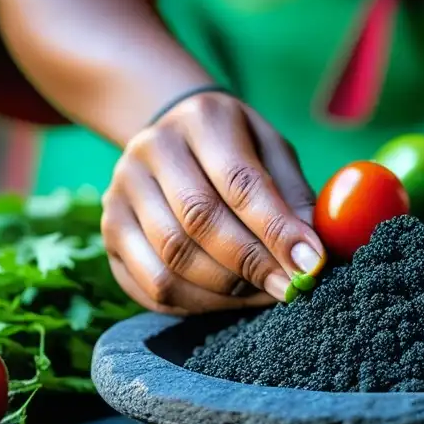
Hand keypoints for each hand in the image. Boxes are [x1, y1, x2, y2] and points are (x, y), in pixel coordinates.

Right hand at [101, 92, 325, 313]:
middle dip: (253, 264)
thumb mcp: (273, 152)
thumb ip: (294, 198)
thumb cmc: (238, 148)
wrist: (173, 135)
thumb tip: (313, 255)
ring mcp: (121, 190)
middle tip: (289, 288)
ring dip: (226, 290)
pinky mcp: (110, 230)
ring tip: (262, 292)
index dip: (277, 230)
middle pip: (200, 222)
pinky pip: (151, 284)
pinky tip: (228, 298)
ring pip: (173, 259)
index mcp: (202, 120)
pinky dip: (196, 303)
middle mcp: (152, 149)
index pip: (239, 182)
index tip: (310, 265)